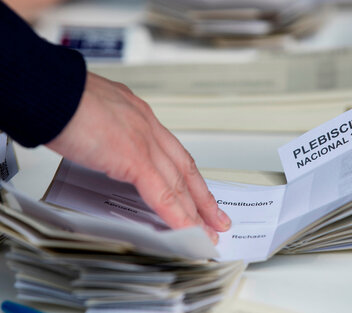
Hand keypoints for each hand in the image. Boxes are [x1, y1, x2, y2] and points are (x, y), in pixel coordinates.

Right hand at [46, 72, 230, 242]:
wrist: (49, 88)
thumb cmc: (59, 97)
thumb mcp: (92, 114)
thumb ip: (106, 133)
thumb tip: (105, 149)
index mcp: (139, 115)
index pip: (171, 151)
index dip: (187, 175)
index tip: (196, 191)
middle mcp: (147, 125)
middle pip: (184, 167)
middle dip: (202, 196)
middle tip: (216, 216)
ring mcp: (144, 141)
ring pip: (179, 183)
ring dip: (196, 210)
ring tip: (208, 230)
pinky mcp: (134, 157)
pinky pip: (162, 193)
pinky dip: (177, 215)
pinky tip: (187, 229)